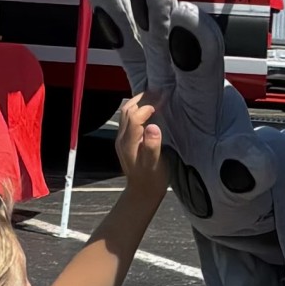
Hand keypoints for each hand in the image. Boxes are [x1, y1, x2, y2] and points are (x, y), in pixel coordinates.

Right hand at [87, 0, 276, 240]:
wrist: (219, 184)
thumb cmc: (230, 181)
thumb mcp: (242, 183)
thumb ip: (244, 170)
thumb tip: (250, 166)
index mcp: (211, 102)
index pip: (204, 67)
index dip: (196, 42)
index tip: (186, 16)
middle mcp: (188, 83)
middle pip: (173, 40)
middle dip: (159, 7)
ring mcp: (166, 81)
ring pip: (147, 39)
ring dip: (133, 7)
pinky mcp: (146, 85)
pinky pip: (128, 53)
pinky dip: (115, 25)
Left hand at [113, 91, 166, 207]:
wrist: (142, 192)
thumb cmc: (152, 179)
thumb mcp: (155, 164)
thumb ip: (152, 146)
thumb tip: (153, 126)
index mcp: (129, 142)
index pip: (134, 116)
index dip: (147, 107)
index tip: (162, 102)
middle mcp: (122, 138)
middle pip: (127, 111)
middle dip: (142, 100)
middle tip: (158, 92)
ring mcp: (122, 139)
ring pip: (126, 114)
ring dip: (138, 103)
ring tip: (153, 96)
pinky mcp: (126, 141)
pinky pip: (128, 120)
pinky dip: (138, 110)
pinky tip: (149, 110)